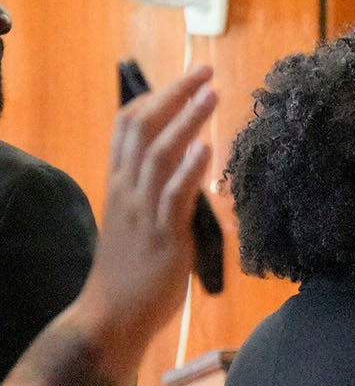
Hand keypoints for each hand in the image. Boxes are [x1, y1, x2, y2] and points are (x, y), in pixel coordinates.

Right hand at [82, 64, 217, 343]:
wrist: (112, 315)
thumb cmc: (131, 271)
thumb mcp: (138, 222)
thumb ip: (156, 194)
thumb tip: (187, 170)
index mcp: (120, 184)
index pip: (128, 126)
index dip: (156, 97)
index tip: (185, 78)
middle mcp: (127, 190)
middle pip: (144, 128)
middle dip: (175, 95)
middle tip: (205, 69)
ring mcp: (142, 211)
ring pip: (159, 154)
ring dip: (187, 121)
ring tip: (212, 94)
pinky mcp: (161, 236)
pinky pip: (174, 196)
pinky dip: (190, 169)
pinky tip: (207, 149)